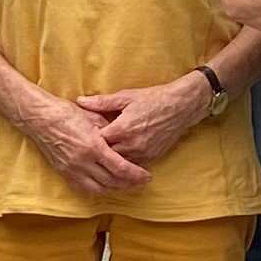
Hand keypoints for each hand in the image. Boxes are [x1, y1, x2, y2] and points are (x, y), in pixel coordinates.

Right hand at [18, 91, 150, 197]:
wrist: (39, 118)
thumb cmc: (66, 113)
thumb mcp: (93, 117)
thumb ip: (109, 131)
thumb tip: (123, 140)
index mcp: (93, 146)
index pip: (121, 168)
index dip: (136, 174)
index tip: (147, 175)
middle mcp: (83, 162)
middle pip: (113, 181)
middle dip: (130, 184)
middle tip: (141, 182)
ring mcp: (72, 169)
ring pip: (100, 189)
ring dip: (115, 189)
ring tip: (126, 185)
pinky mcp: (64, 173)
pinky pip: (84, 189)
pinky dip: (98, 190)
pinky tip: (106, 186)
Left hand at [80, 78, 208, 168]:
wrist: (180, 107)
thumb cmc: (152, 99)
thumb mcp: (125, 97)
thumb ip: (101, 102)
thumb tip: (80, 101)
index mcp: (122, 128)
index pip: (97, 140)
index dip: (90, 138)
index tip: (85, 134)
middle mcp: (132, 144)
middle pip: (107, 155)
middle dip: (100, 150)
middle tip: (91, 146)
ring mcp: (142, 153)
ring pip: (120, 162)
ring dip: (112, 158)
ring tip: (104, 153)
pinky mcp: (151, 157)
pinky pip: (133, 164)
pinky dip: (126, 160)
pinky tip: (120, 155)